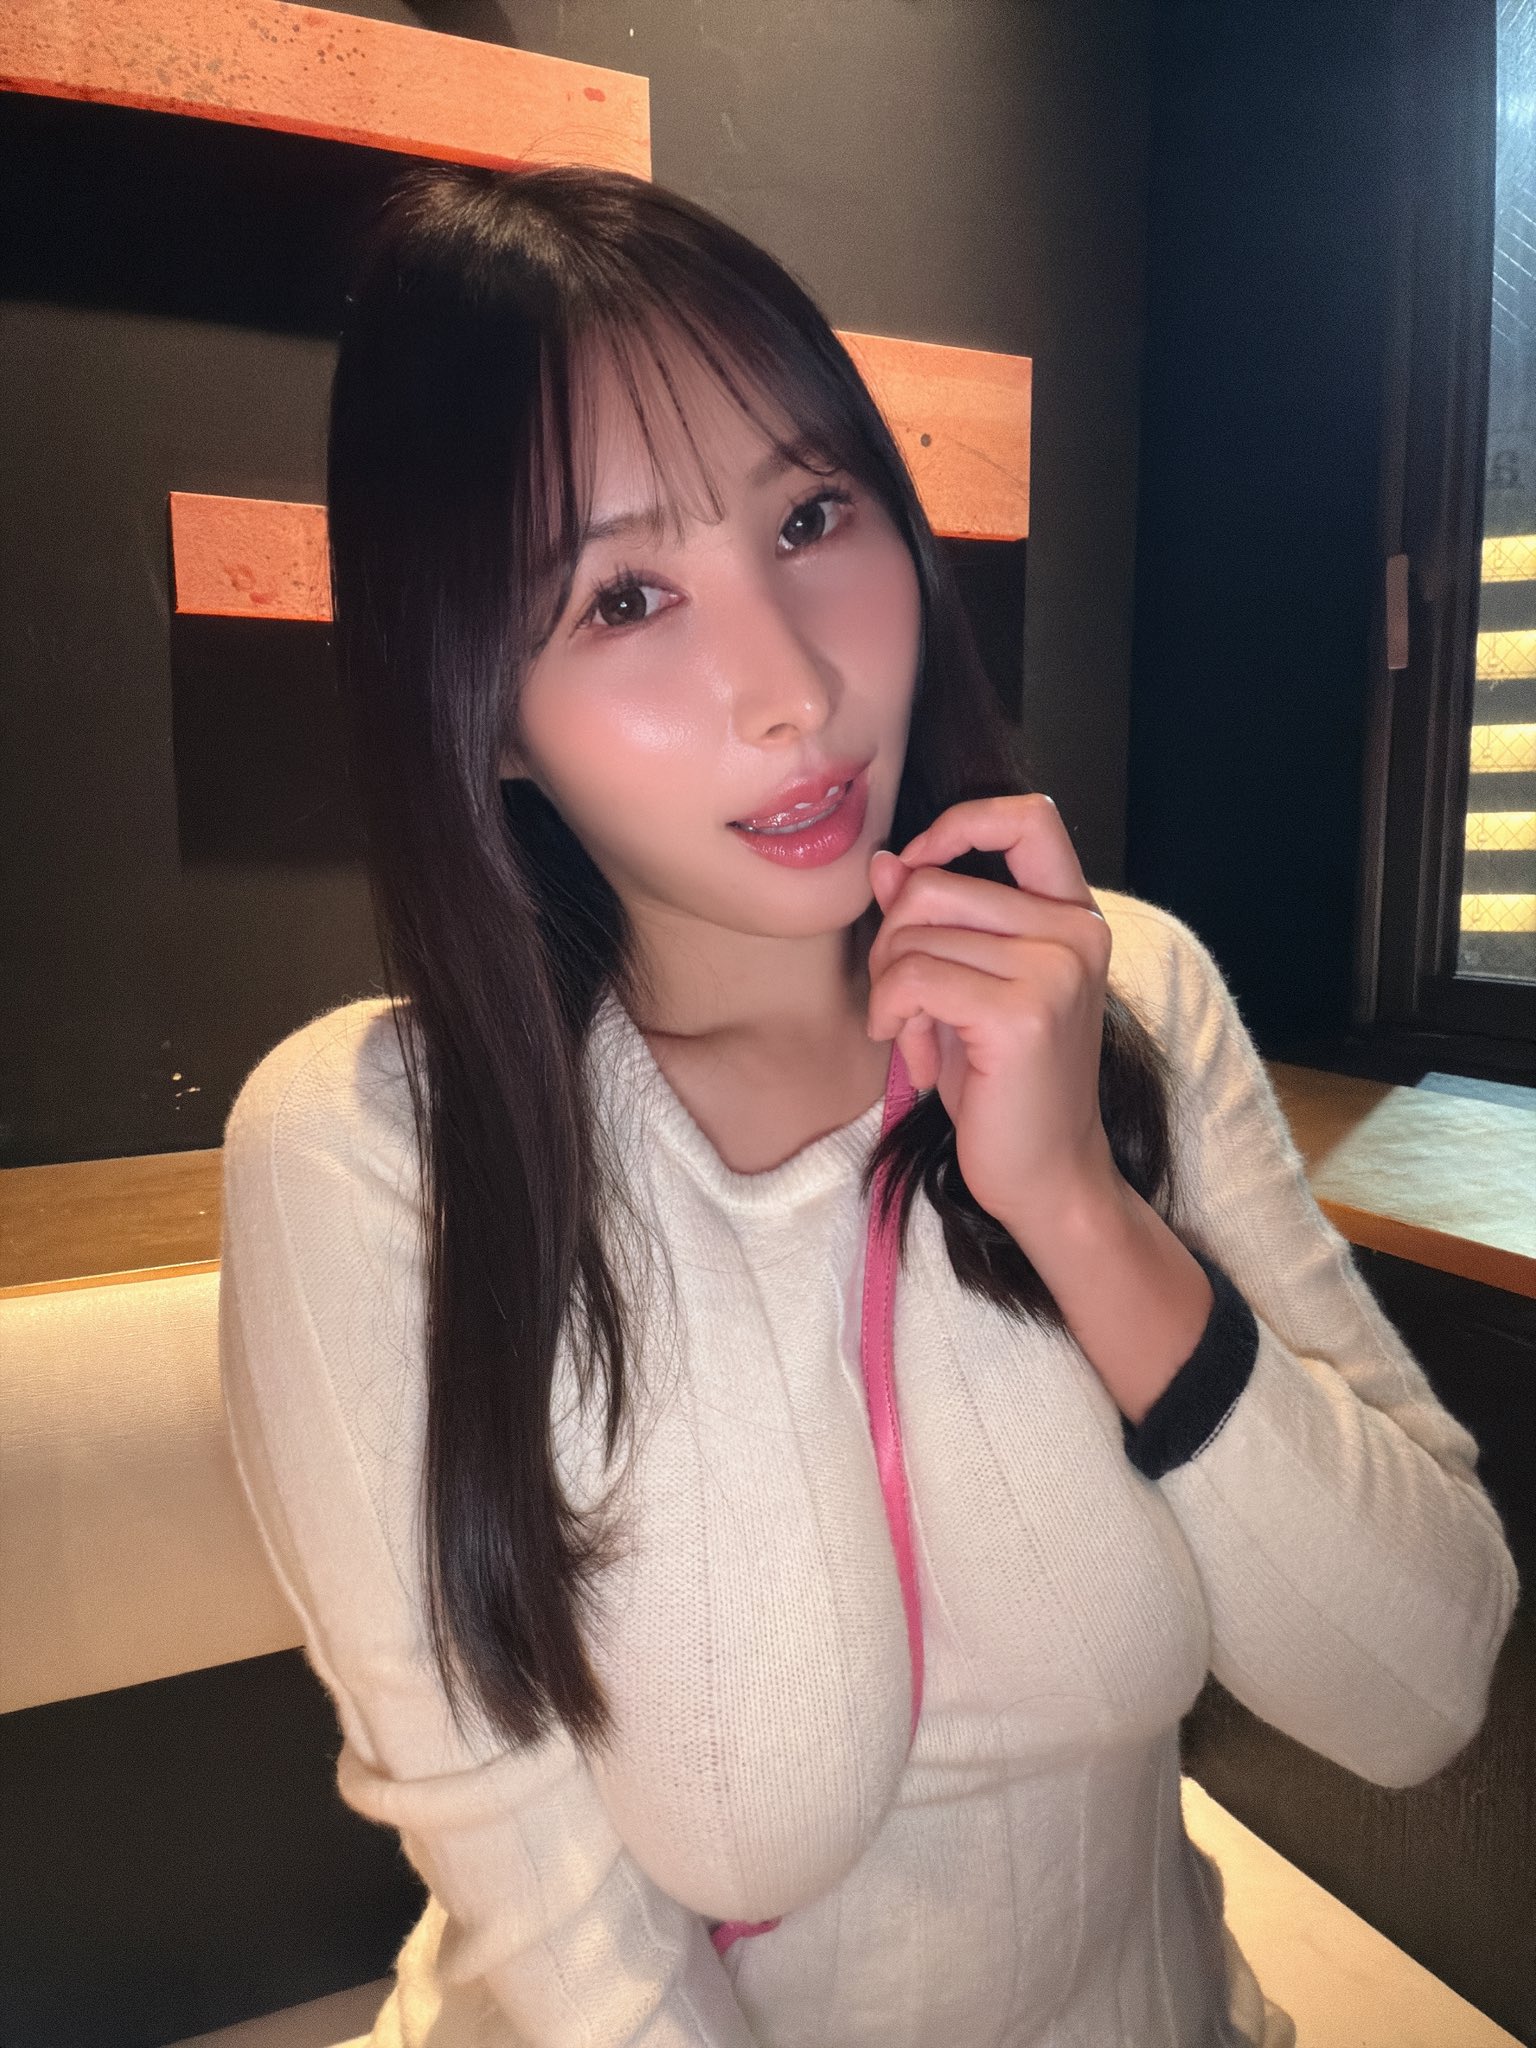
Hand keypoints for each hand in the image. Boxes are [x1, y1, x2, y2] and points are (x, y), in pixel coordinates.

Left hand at [865, 793, 1119, 1238]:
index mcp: (1073, 916)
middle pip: (931, 885)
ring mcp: (1055, 969)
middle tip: (906, 1006)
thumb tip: (886, 862)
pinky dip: (891, 1017)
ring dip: (890, 991)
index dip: (959, 825)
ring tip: (921, 1040)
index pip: (1027, 817)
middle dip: (891, 943)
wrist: (1048, 1175)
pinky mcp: (1022, 1013)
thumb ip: (936, 921)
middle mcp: (1075, 931)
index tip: (917, 870)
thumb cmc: (1005, 1085)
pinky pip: (911, 979)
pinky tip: (920, 1059)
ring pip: (911, 933)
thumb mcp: (968, 987)